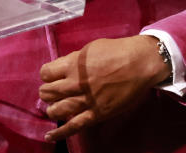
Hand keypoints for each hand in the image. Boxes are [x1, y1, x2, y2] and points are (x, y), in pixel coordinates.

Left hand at [38, 35, 168, 141]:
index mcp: (73, 65)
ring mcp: (86, 100)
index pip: (46, 73)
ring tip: (54, 107)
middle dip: (47, 92)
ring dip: (52, 109)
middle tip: (53, 91)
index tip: (52, 76)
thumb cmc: (116, 51)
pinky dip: (60, 133)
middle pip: (48, 92)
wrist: (139, 63)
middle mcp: (75, 84)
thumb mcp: (89, 49)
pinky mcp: (96, 114)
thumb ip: (73, 60)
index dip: (47, 75)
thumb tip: (62, 70)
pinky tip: (49, 136)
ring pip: (57, 110)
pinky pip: (74, 126)